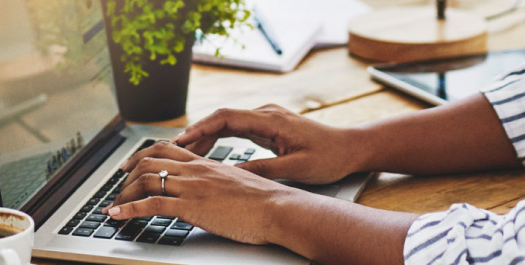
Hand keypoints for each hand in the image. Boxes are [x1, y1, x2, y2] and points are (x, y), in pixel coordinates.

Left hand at [104, 142, 305, 244]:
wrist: (279, 209)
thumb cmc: (266, 202)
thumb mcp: (237, 184)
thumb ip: (219, 182)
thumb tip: (212, 190)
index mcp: (206, 164)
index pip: (166, 149)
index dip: (142, 155)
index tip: (130, 166)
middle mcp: (195, 171)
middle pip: (149, 161)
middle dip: (127, 174)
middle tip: (116, 186)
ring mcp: (191, 187)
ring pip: (145, 180)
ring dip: (123, 194)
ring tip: (114, 205)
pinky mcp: (191, 206)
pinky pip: (151, 205)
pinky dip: (128, 209)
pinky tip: (117, 215)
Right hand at [156, 104, 368, 183]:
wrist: (351, 148)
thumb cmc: (330, 157)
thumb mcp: (296, 168)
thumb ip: (263, 169)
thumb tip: (233, 175)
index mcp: (271, 119)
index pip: (226, 118)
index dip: (200, 128)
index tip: (181, 140)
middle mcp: (266, 114)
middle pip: (221, 118)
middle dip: (195, 133)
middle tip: (173, 150)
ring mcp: (266, 119)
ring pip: (226, 124)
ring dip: (205, 137)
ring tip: (184, 153)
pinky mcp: (267, 128)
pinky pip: (235, 130)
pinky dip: (218, 139)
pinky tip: (206, 151)